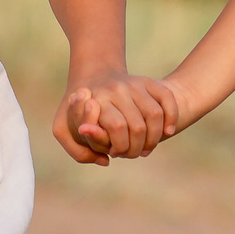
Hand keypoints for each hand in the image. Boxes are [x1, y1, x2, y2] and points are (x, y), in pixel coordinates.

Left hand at [51, 72, 178, 164]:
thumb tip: (105, 160)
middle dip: (137, 147)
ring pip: (154, 115)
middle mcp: (117, 89)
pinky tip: (167, 132)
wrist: (92, 73)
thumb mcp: (62, 128)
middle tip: (131, 154)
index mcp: (96, 99)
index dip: (119, 147)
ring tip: (146, 148)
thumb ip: (77, 151)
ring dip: (154, 138)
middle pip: (137, 126)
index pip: (117, 129)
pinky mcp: (148, 81)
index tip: (114, 153)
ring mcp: (134, 83)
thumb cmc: (77, 108)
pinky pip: (167, 99)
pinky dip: (171, 118)